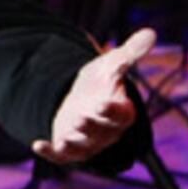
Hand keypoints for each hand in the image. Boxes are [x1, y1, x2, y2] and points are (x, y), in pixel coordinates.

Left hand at [34, 29, 156, 165]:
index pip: (121, 116)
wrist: (80, 97)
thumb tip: (150, 33)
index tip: (103, 103)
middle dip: (91, 127)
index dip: (113, 111)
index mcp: (121, 112)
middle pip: (101, 133)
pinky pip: (60, 155)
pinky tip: (37, 144)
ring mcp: (87, 142)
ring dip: (74, 143)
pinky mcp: (68, 148)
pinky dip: (50, 153)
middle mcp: (106, 131)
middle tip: (80, 118)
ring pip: (83, 147)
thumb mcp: (112, 65)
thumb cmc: (101, 84)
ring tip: (64, 138)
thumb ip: (131, 53)